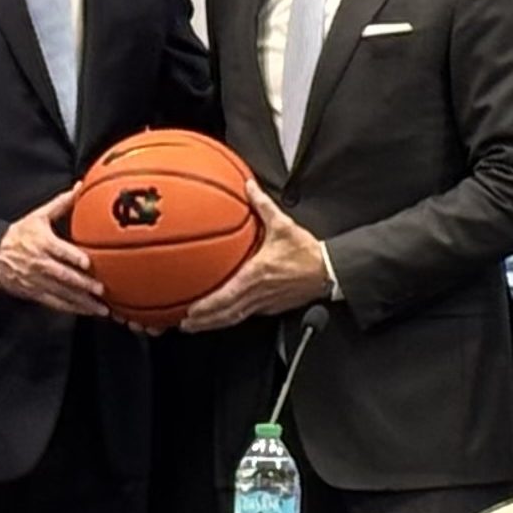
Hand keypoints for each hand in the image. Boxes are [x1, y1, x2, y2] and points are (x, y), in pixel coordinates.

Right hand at [0, 186, 106, 316]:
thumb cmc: (19, 234)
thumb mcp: (38, 216)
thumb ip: (61, 204)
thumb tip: (80, 187)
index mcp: (43, 243)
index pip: (60, 251)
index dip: (74, 258)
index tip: (88, 263)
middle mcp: (41, 263)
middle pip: (63, 276)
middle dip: (82, 284)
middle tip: (100, 289)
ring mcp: (38, 281)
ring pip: (62, 294)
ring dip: (81, 302)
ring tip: (100, 308)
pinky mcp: (35, 293)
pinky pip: (55, 303)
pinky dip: (71, 308)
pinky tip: (85, 311)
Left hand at [179, 182, 329, 332]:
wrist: (328, 271)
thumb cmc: (307, 253)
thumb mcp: (283, 225)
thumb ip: (263, 205)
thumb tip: (249, 187)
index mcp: (256, 275)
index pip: (226, 297)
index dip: (206, 307)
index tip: (190, 311)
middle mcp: (258, 294)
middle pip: (225, 315)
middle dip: (203, 322)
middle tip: (183, 324)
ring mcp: (265, 304)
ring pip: (234, 319)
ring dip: (214, 324)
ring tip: (196, 325)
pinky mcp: (272, 307)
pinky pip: (246, 315)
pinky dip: (230, 319)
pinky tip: (223, 317)